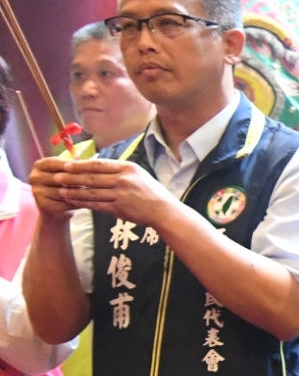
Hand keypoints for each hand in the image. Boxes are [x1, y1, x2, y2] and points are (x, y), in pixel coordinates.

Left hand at [29, 157, 178, 227]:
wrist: (164, 211)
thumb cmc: (151, 192)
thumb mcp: (138, 174)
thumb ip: (119, 171)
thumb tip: (95, 166)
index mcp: (129, 168)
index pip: (99, 165)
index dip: (81, 165)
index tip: (67, 165)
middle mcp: (124, 180)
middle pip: (93, 178)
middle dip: (73, 178)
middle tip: (57, 177)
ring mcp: (122, 194)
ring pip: (92, 192)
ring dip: (74, 191)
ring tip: (61, 190)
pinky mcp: (120, 208)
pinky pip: (97, 205)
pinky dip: (83, 203)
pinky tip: (73, 202)